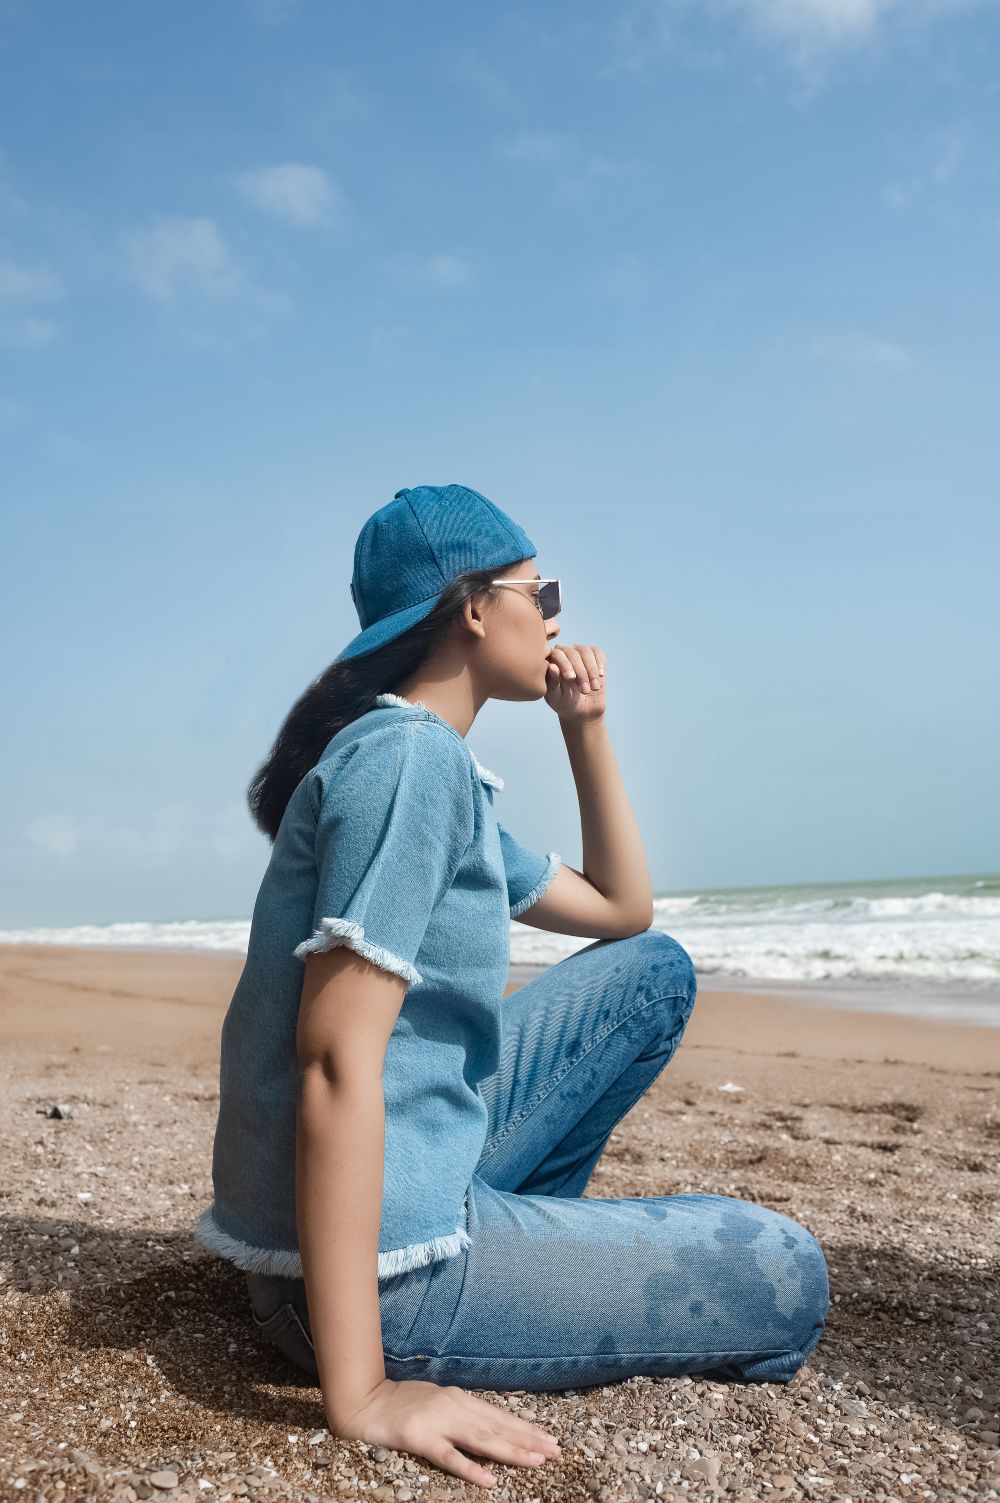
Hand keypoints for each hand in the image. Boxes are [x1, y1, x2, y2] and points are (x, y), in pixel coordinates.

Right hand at [332, 1376, 562, 1488]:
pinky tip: (489, 1480)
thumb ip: (460, 1413)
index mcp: (458, 1398)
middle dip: (529, 1439)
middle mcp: (453, 1406)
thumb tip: (489, 1425)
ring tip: (535, 1461)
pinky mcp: (419, 1438)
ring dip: (511, 1451)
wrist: (363, 1400)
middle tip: (556, 1451)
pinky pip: (449, 1456)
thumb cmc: (399, 1404)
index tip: (551, 1438)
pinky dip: (471, 1468)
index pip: (499, 1415)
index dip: (526, 1427)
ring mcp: (437, 1421)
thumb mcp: (436, 1403)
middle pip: (497, 1426)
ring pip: (481, 1439)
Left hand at [544, 641, 605, 721]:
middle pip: (572, 653)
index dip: (565, 664)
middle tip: (584, 690)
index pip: (557, 654)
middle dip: (580, 672)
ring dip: (591, 671)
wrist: (582, 708)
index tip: (571, 679)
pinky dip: (600, 664)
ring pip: (586, 652)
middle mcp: (564, 652)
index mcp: (551, 661)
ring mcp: (579, 651)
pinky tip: (600, 675)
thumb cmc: (564, 702)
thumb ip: (552, 682)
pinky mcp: (593, 654)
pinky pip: (598, 652)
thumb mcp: (555, 696)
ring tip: (594, 688)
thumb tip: (552, 666)